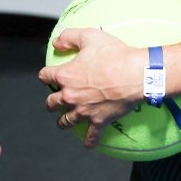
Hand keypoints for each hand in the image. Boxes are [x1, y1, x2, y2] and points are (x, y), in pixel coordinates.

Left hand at [39, 27, 143, 148]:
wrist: (135, 74)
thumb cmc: (114, 55)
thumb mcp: (89, 36)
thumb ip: (69, 37)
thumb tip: (56, 42)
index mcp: (65, 75)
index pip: (45, 76)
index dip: (45, 75)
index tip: (47, 76)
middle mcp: (70, 96)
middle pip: (51, 102)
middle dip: (51, 101)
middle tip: (53, 102)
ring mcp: (84, 110)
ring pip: (66, 121)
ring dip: (63, 121)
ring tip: (63, 122)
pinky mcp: (99, 120)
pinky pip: (91, 135)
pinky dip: (89, 141)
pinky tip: (87, 144)